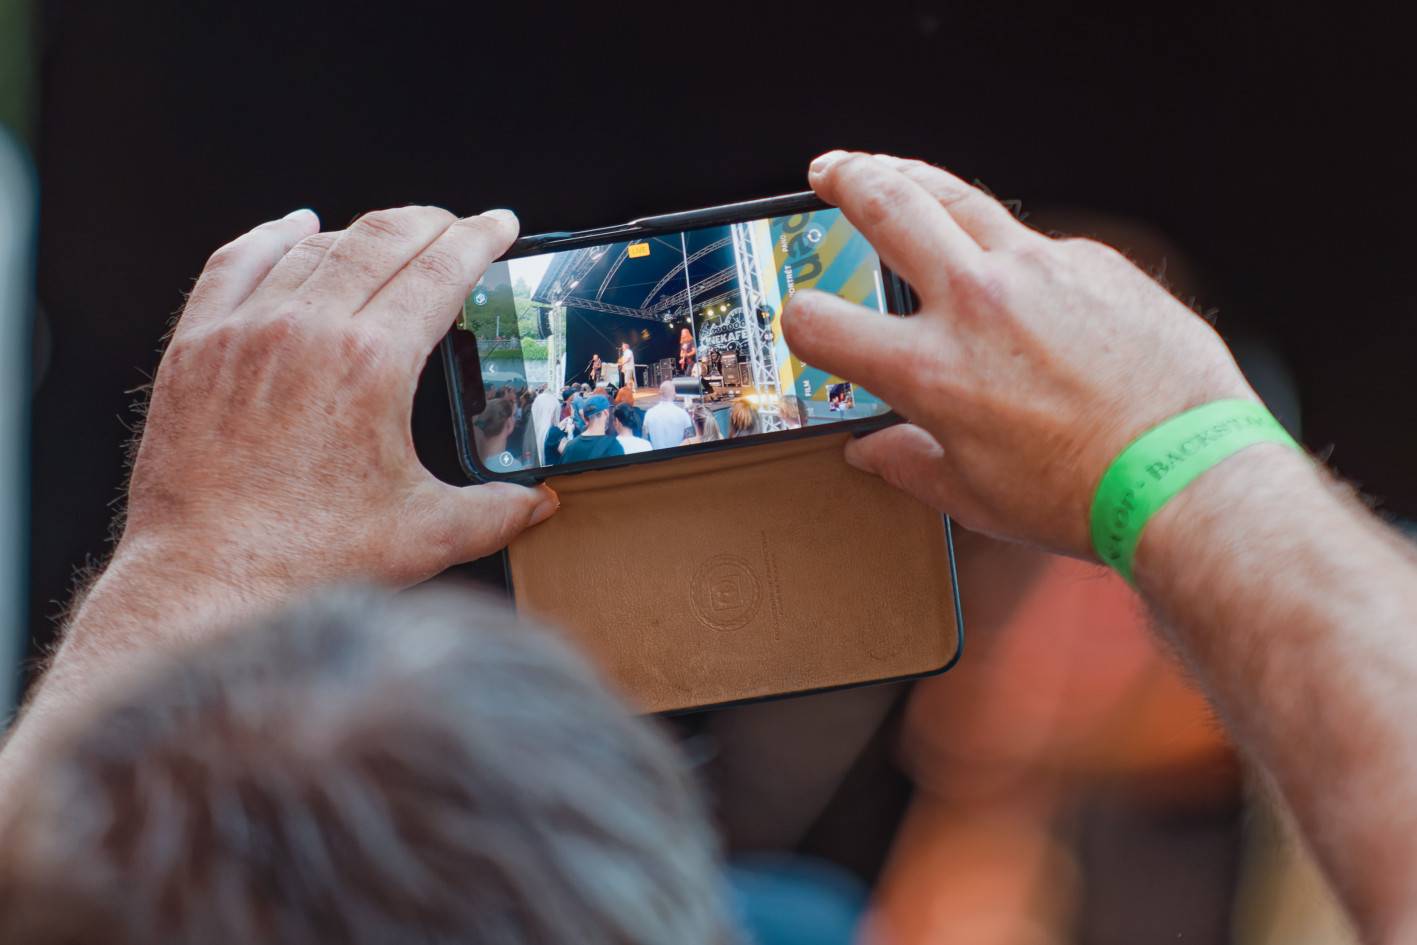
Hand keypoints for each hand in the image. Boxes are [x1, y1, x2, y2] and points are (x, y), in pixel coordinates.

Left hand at [123, 206, 556, 596]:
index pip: (440, 269)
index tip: (499, 225)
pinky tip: (294, 227)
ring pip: (315, 247)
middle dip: (430, 223)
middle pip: (381, 240)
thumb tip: (539, 504)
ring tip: (390, 237)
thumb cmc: (308, 560)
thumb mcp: (425, 535)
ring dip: (362, 232)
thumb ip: (496, 512)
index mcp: (371, 364)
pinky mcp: (196, 347)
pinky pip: (236, 262)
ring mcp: (244, 332)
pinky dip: (273, 237)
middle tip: (456, 226)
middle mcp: (305, 330)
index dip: (479, 238)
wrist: (206, 582)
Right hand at [782, 151, 1254, 556]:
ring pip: (958, 194)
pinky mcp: (1094, 260)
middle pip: (885, 205)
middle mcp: (976, 303)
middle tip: (831, 173)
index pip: (820, 321)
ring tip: (894, 169)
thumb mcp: (975, 497)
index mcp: (930, 369)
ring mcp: (1038, 269)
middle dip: (845, 180)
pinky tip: (1015, 270)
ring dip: (914, 175)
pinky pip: (1036, 239)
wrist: (1186, 475)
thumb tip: (876, 452)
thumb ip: (910, 465)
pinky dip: (1010, 247)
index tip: (806, 319)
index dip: (798, 319)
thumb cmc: (1088, 496)